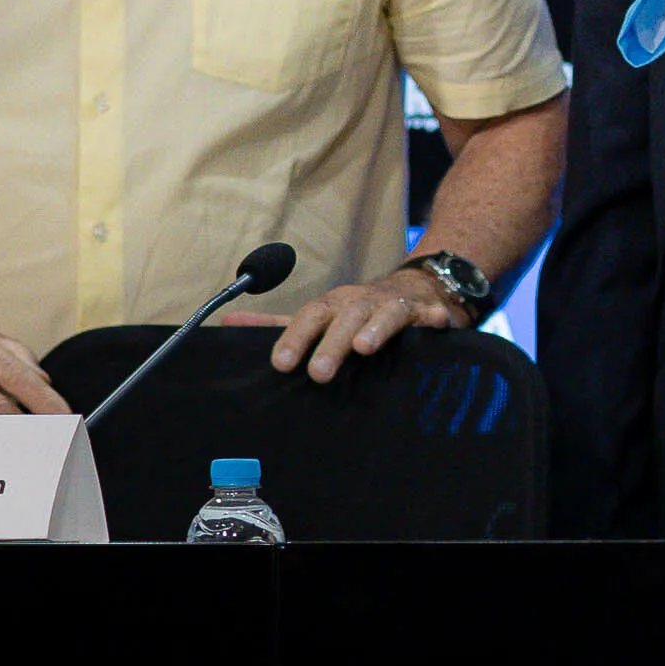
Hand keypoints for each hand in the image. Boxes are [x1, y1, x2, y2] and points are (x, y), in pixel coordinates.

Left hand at [249, 268, 465, 382]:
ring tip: (365, 348)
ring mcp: (395, 306)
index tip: (280, 364)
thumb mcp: (317, 317)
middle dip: (331, 342)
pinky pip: (432, 313)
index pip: (309, 316)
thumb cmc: (356, 313)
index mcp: (333, 306)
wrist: (411, 292)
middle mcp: (361, 303)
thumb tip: (227, 323)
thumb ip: (278, 326)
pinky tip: (438, 324)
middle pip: (344, 317)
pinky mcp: (427, 313)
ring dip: (375, 328)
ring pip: (384, 313)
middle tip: (319, 373)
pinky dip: (434, 318)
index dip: (294, 338)